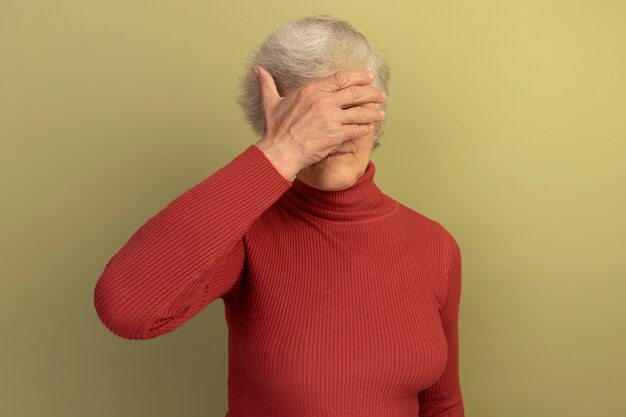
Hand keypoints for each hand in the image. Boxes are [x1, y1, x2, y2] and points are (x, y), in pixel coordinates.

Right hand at [254, 65, 386, 179]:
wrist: (280, 151)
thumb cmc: (275, 130)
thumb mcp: (271, 103)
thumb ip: (267, 84)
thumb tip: (258, 70)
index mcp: (311, 90)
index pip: (341, 78)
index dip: (358, 76)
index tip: (368, 76)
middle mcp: (323, 101)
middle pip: (356, 92)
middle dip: (372, 93)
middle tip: (381, 94)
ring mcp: (331, 118)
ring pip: (360, 111)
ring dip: (373, 112)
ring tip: (381, 112)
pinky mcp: (336, 134)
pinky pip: (357, 129)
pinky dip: (366, 128)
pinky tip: (370, 127)